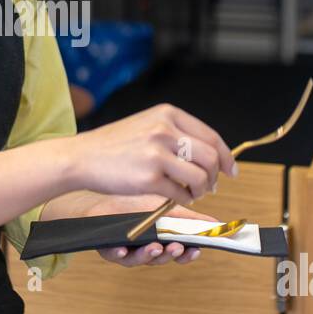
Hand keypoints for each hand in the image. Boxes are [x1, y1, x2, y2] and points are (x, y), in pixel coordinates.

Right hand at [70, 102, 235, 204]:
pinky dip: (184, 200)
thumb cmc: (114, 145)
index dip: (225, 156)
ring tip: (193, 193)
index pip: (211, 136)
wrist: (82, 157)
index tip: (230, 170)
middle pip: (210, 157)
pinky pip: (181, 193)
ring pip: (200, 177)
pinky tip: (176, 198)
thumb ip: (176, 133)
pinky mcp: (148, 178)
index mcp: (167, 114)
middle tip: (210, 187)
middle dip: (215, 176)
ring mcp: (156, 154)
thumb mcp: (147, 125)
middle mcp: (164, 130)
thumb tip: (209, 153)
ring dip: (202, 190)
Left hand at [88, 195, 219, 268]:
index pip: (178, 253)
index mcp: (161, 241)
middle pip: (161, 259)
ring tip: (155, 247)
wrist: (103, 196)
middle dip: (170, 255)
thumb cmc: (135, 202)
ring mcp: (128, 251)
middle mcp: (146, 249)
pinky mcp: (109, 249)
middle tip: (176, 247)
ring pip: (140, 260)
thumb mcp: (165, 207)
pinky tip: (123, 249)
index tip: (196, 250)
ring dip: (149, 255)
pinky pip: (115, 256)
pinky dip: (120, 253)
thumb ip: (188, 218)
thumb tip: (215, 223)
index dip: (188, 254)